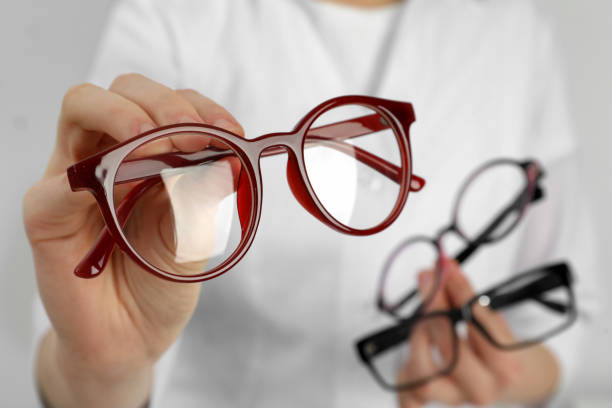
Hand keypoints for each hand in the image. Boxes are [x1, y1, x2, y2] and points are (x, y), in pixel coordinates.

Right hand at [23, 73, 243, 407]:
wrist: (131, 337)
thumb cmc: (161, 281)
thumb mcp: (194, 235)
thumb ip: (201, 195)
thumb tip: (224, 158)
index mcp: (151, 157)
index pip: (170, 106)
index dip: (202, 108)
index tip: (232, 132)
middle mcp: (111, 156)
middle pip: (125, 91)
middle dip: (163, 104)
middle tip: (191, 136)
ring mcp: (76, 178)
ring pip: (82, 108)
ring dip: (123, 116)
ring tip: (155, 144)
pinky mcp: (47, 215)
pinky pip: (56, 184)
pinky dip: (87, 178)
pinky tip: (116, 190)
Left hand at [397, 261, 559, 407]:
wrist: (508, 381)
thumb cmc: (496, 345)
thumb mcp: (493, 321)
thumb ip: (467, 296)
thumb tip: (445, 267)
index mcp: (506, 368)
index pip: (482, 328)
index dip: (461, 294)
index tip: (448, 268)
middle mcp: (482, 389)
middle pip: (452, 354)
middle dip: (435, 311)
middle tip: (427, 278)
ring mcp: (455, 398)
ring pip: (425, 376)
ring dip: (418, 338)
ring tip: (419, 314)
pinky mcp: (432, 401)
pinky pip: (409, 399)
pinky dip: (403, 385)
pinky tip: (405, 361)